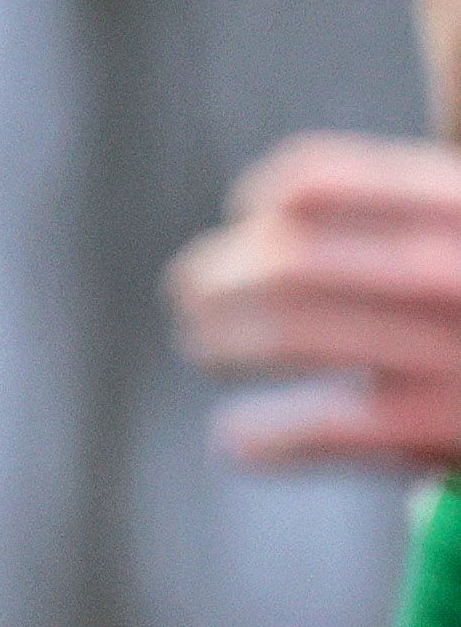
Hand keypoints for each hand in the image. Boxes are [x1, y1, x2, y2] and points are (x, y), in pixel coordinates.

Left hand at [165, 131, 460, 466]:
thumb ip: (434, 225)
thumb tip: (304, 221)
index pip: (322, 185)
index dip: (269, 199)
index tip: (248, 215)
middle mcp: (457, 270)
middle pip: (285, 259)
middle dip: (220, 277)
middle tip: (191, 293)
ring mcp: (457, 349)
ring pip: (290, 333)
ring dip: (224, 340)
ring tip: (205, 347)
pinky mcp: (454, 429)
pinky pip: (330, 428)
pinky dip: (268, 436)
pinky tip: (241, 441)